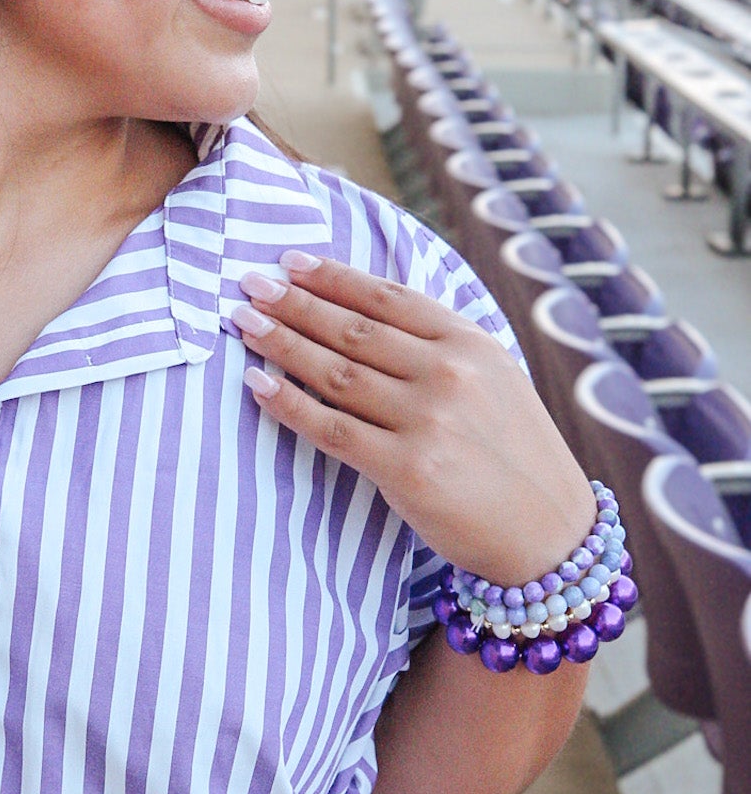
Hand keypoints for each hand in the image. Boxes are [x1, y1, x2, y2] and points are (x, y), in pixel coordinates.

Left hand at [232, 249, 595, 583]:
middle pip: (352, 329)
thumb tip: (364, 309)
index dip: (332, 276)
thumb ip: (440, 346)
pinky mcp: (406, 469)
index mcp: (471, 344)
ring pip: (334, 372)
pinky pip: (330, 429)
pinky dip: (287, 403)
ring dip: (282, 343)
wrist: (549, 533)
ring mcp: (428, 421)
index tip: (289, 261)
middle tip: (249, 284)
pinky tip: (257, 383)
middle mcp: (449, 374)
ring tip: (244, 323)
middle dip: (293, 302)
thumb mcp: (494, 379)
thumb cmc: (512, 453)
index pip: (387, 298)